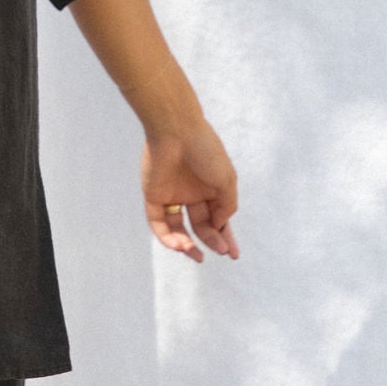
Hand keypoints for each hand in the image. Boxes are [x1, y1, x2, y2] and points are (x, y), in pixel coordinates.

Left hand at [141, 118, 238, 262]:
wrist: (176, 130)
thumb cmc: (205, 151)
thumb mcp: (226, 180)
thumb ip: (226, 206)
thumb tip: (220, 227)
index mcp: (210, 188)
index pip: (218, 219)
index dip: (225, 237)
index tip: (233, 255)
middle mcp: (191, 193)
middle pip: (200, 225)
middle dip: (212, 240)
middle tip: (221, 251)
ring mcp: (171, 195)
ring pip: (178, 229)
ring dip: (187, 245)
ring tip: (197, 255)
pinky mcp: (153, 196)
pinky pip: (159, 222)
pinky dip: (168, 237)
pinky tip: (181, 245)